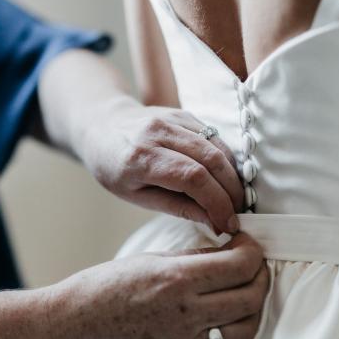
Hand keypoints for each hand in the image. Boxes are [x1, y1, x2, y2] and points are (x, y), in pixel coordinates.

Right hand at [50, 233, 267, 338]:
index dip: (252, 250)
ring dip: (254, 308)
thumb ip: (195, 258)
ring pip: (248, 329)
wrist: (78, 325)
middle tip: (251, 264)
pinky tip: (227, 320)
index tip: (246, 243)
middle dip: (260, 275)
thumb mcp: (153, 259)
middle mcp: (186, 313)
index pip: (241, 265)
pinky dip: (235, 336)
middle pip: (251, 296)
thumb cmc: (108, 286)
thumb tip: (229, 252)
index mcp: (177, 279)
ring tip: (243, 292)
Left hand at [81, 99, 243, 234]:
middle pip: (211, 160)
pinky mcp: (184, 114)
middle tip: (237, 214)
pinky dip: (226, 161)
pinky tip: (226, 180)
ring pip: (218, 147)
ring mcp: (173, 119)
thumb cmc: (114, 168)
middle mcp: (159, 132)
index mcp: (141, 158)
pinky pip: (215, 138)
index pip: (192, 178)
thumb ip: (178, 208)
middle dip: (231, 192)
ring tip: (235, 201)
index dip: (217, 202)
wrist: (101, 125)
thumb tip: (216, 223)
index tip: (228, 224)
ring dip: (234, 177)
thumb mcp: (136, 196)